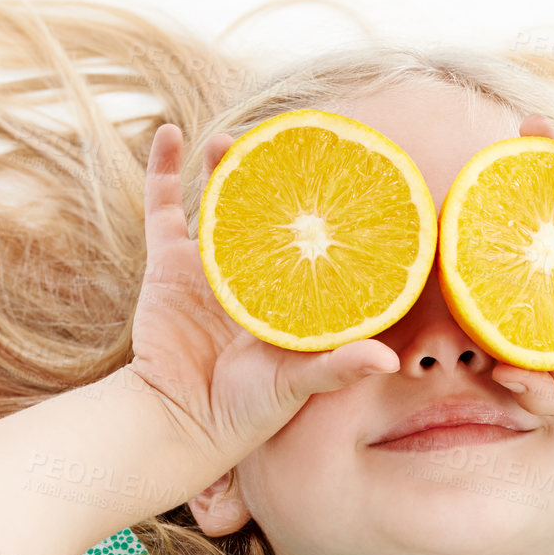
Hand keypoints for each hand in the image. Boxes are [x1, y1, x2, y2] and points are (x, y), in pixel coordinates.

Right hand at [127, 123, 398, 456]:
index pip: (320, 244)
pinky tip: (172, 134)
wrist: (177, 420)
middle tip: (291, 145)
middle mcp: (256, 278)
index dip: (334, 212)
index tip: (352, 172)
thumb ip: (340, 367)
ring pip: (222, 203)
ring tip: (237, 137)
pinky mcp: (167, 265)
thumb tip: (390, 362)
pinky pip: (163, 209)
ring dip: (228, 167)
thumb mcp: (299, 385)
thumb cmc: (247, 410)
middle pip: (271, 215)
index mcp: (293, 298)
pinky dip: (165, 170)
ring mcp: (210, 268)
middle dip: (279, 180)